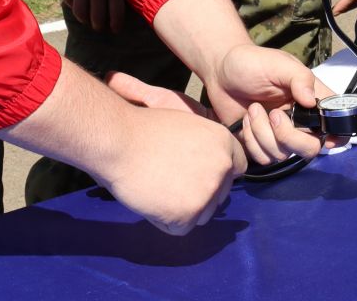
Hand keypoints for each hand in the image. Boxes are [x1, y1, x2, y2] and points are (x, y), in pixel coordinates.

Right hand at [62, 0, 126, 32]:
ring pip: (80, 11)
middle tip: (100, 27)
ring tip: (87, 19)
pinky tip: (76, 4)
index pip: (116, 13)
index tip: (114, 29)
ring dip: (84, 18)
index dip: (115, 25)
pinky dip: (71, 4)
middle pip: (96, 17)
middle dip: (98, 25)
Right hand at [95, 73, 244, 234]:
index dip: (219, 174)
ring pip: (203, 215)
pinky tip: (151, 200)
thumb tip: (213, 169)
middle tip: (171, 184)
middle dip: (200, 194)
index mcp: (225, 142)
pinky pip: (181, 228)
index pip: (237, 168)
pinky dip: (165, 221)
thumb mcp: (188, 127)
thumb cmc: (145, 130)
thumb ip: (206, 148)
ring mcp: (207, 192)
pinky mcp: (188, 215)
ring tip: (158, 188)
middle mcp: (223, 167)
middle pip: (220, 195)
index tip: (201, 176)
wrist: (118, 141)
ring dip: (183, 210)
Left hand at [205, 44, 333, 167]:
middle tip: (274, 115)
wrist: (220, 72)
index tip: (318, 130)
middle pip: (311, 148)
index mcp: (312, 100)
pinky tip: (246, 121)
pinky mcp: (261, 144)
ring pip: (283, 154)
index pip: (336, 123)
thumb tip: (312, 101)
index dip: (334, 134)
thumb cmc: (252, 62)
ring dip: (263, 133)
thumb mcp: (278, 64)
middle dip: (290, 137)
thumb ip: (299, 78)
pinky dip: (252, 140)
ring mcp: (281, 135)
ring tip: (253, 110)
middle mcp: (300, 121)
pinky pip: (264, 158)